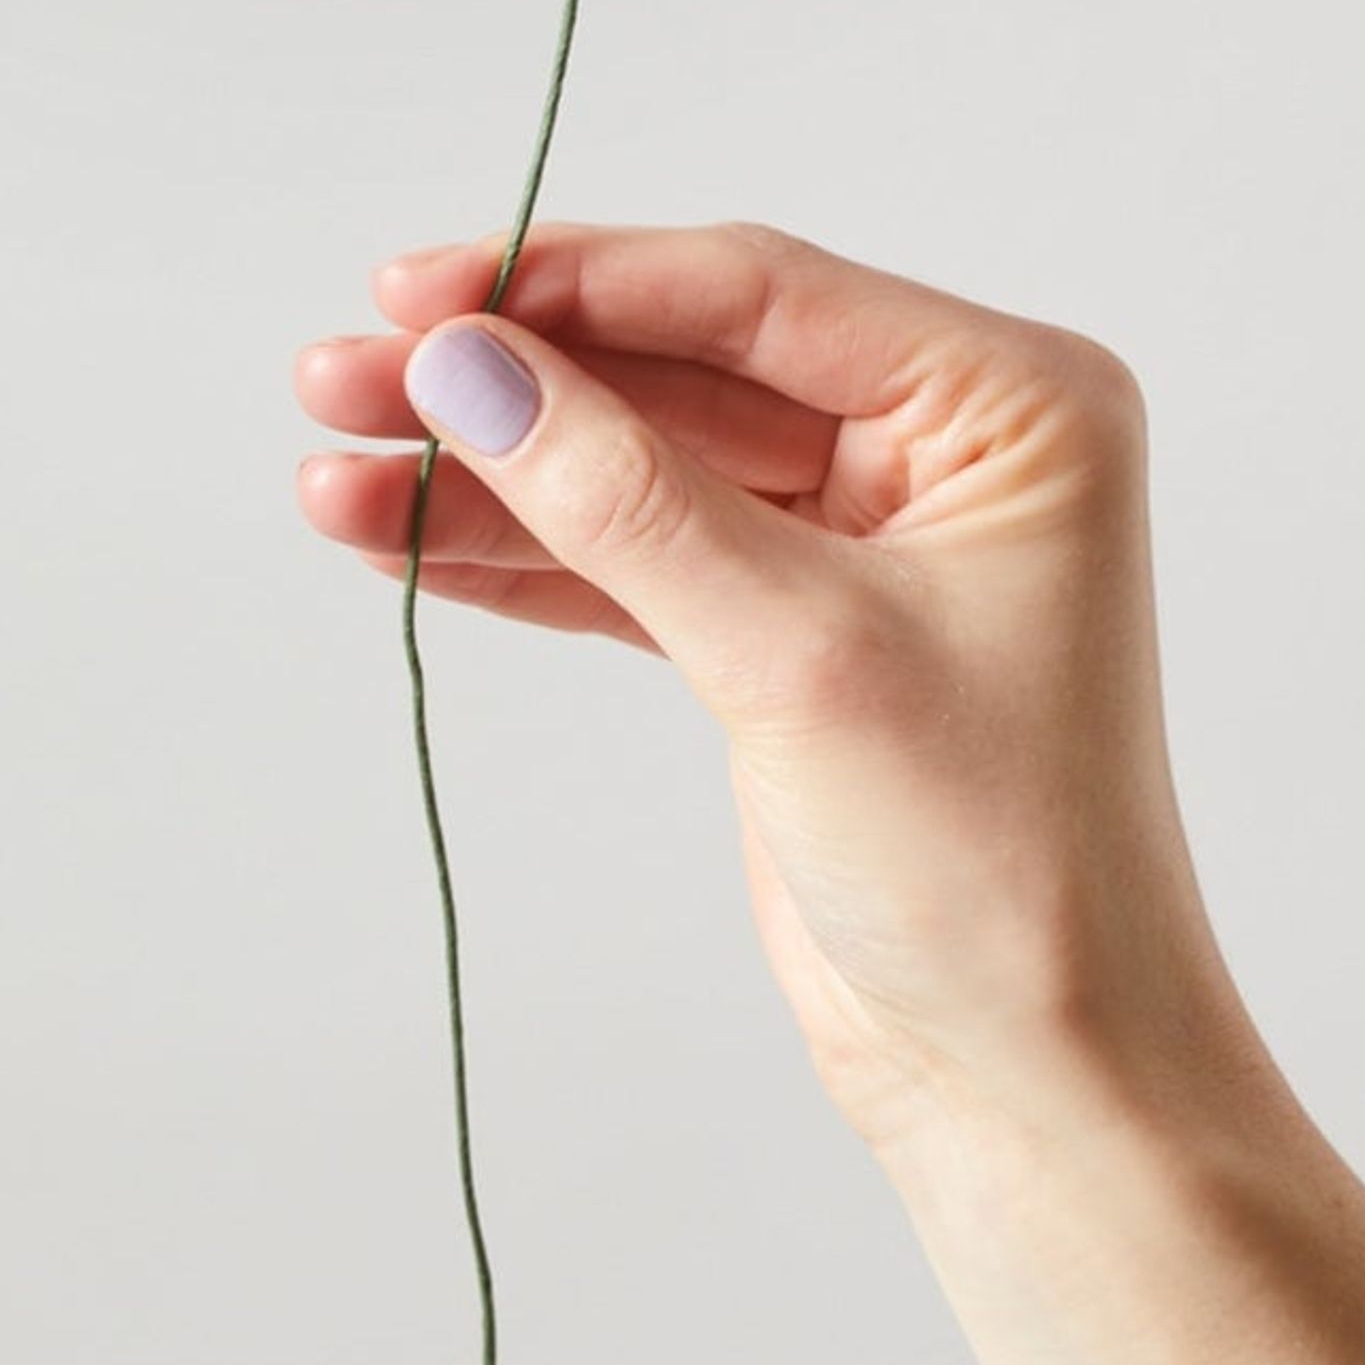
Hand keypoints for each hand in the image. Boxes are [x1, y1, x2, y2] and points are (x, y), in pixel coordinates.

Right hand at [294, 218, 1264, 1161]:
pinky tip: (400, 539)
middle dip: (505, 381)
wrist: (1035, 1080)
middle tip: (338, 378)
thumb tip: (466, 365)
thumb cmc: (992, 863)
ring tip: (328, 471)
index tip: (416, 290)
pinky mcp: (787, 634)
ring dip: (485, 473)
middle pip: (678, 369)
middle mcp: (940, 447)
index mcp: (1007, 403)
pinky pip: (631, 558)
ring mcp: (860, 540)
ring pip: (636, 465)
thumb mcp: (795, 653)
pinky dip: (520, 555)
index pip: (753, 294)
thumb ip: (622, 497)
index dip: (572, 285)